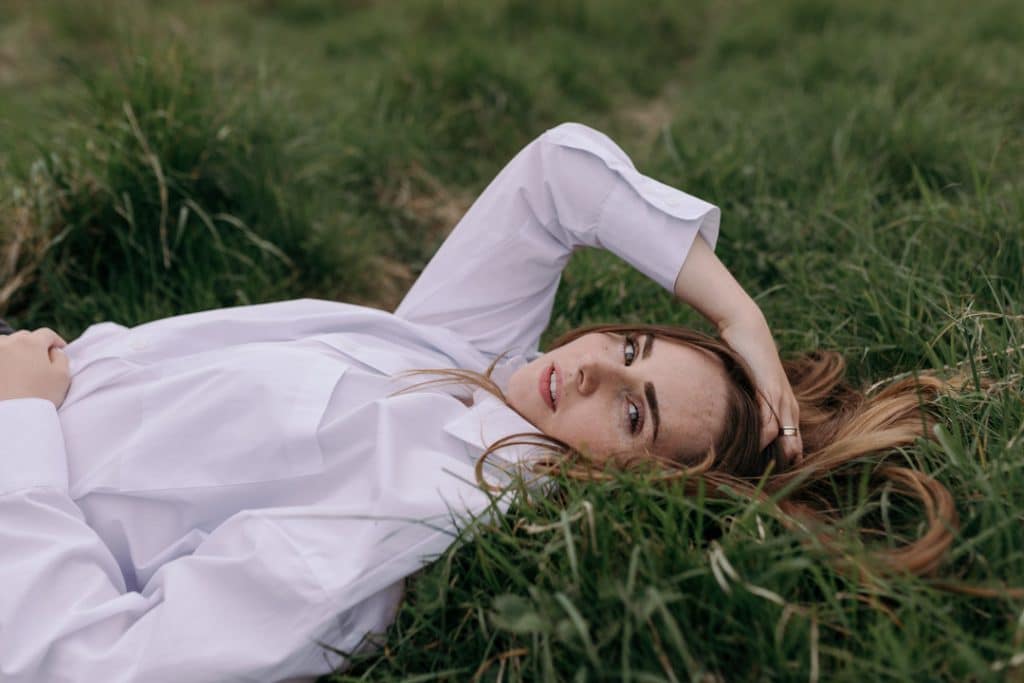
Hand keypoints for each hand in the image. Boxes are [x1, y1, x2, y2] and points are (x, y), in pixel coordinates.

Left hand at [0, 328, 70, 408]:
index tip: (59, 351)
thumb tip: (54, 350)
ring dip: (14, 352)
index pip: (46, 335)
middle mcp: (8, 343)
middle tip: (40, 361)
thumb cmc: (40, 397)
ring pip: (5, 346)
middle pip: (24, 338)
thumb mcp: (63, 376)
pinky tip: (6, 375)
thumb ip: (62, 357)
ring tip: (20, 368)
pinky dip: (2, 363)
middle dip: (34, 346)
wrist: (13, 418)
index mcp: (31, 343)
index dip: (56, 342)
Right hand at [719, 314, 802, 465]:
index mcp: (787, 405)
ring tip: (760, 471)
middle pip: (794, 443)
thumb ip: (750, 405)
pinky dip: (763, 436)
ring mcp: (781, 396)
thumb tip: (739, 424)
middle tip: (771, 482)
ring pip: (785, 435)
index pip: (793, 442)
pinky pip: (770, 419)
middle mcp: (788, 403)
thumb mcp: (751, 386)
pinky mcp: (770, 387)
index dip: (785, 461)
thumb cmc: (746, 357)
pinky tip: (754, 446)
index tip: (772, 477)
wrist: (746, 328)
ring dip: (774, 454)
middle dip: (785, 463)